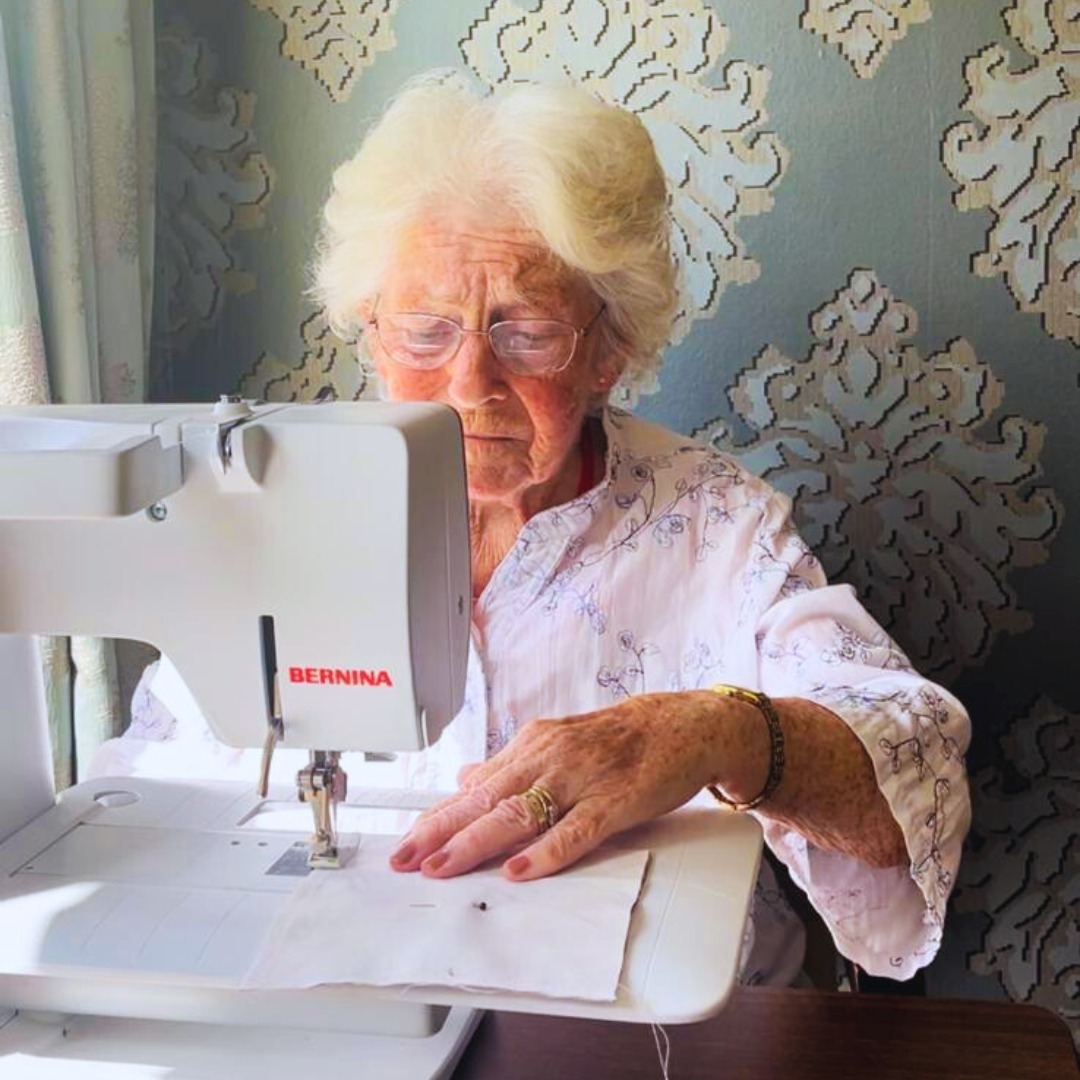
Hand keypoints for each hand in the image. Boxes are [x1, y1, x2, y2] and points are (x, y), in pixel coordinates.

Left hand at [388, 690, 741, 881]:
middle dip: (440, 830)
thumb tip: (466, 779)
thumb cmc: (621, 738)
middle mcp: (550, 757)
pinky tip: (519, 869)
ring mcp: (582, 778)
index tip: (406, 840)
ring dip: (476, 841)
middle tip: (405, 858)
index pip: (475, 786)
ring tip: (442, 866)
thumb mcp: (558, 743)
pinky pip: (576, 830)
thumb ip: (512, 766)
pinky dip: (546, 851)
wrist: (683, 724)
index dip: (438, 815)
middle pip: (486, 799)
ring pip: (520, 813)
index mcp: (533, 745)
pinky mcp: (615, 800)